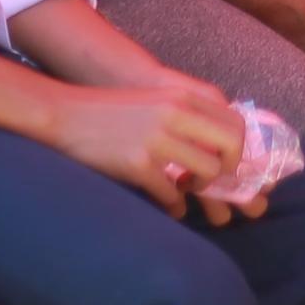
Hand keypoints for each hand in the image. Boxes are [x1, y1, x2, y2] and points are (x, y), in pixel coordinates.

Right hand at [39, 76, 245, 217]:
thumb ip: (188, 114)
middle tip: (214, 179)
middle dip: (230, 169)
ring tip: (187, 189)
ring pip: (207, 171)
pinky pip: (171, 192)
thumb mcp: (158, 101)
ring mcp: (157, 139)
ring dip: (202, 188)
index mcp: (183, 97)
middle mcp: (175, 114)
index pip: (236, 122)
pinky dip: (174, 205)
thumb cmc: (112, 112)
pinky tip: (170, 206)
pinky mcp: (137, 163)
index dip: (239, 148)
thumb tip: (218, 143)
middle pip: (231, 145)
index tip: (228, 162)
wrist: (65, 114)